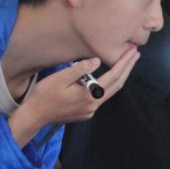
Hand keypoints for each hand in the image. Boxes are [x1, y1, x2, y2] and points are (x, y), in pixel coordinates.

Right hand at [9, 51, 139, 145]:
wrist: (34, 116)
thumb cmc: (44, 95)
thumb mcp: (59, 78)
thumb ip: (80, 69)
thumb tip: (97, 61)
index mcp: (90, 95)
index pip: (113, 77)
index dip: (124, 63)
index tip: (133, 52)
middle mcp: (94, 105)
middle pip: (116, 85)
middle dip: (127, 69)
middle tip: (135, 54)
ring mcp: (90, 111)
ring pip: (109, 92)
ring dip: (118, 77)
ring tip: (125, 63)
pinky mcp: (85, 113)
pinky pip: (100, 97)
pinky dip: (107, 85)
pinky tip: (108, 78)